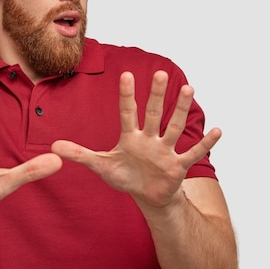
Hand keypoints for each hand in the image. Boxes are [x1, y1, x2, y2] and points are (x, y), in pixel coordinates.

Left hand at [51, 70, 220, 208]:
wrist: (148, 195)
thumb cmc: (126, 176)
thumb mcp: (101, 166)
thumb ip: (79, 154)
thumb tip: (52, 147)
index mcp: (130, 137)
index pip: (128, 112)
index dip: (127, 95)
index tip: (126, 74)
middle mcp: (150, 139)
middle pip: (154, 113)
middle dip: (156, 95)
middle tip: (161, 73)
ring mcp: (165, 150)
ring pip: (174, 127)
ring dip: (181, 110)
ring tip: (189, 89)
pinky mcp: (178, 165)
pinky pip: (193, 153)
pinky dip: (205, 144)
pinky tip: (217, 130)